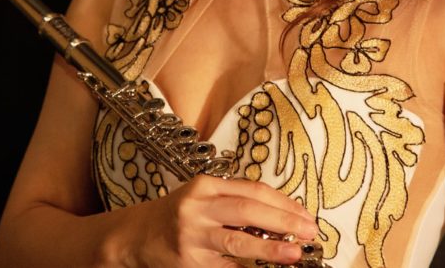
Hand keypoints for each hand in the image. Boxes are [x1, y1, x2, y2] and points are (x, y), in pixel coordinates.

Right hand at [123, 175, 318, 267]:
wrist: (135, 237)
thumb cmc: (175, 216)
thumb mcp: (201, 198)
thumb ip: (233, 201)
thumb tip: (281, 215)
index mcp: (205, 186)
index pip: (252, 190)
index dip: (283, 202)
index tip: (305, 214)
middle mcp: (198, 207)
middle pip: (248, 209)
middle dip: (283, 220)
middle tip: (309, 230)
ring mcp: (192, 235)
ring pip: (238, 240)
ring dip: (271, 248)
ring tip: (294, 252)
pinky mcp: (190, 262)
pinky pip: (226, 266)